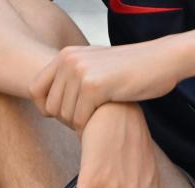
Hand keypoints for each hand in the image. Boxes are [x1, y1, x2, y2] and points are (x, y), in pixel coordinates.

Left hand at [30, 39, 181, 129]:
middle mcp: (68, 61)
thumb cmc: (125, 71)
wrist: (160, 62)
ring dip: (78, 122)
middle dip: (65, 118)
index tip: (58, 114)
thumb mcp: (91, 68)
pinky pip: (79, 119)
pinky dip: (88, 125)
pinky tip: (102, 117)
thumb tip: (43, 107)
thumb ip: (67, 80)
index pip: (34, 89)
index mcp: (65, 55)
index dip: (44, 107)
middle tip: (85, 115)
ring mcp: (80, 72)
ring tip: (96, 112)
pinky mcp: (93, 86)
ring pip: (64, 115)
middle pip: (50, 106)